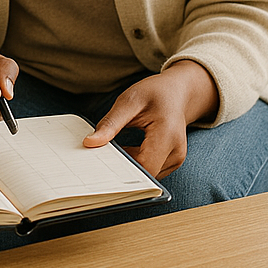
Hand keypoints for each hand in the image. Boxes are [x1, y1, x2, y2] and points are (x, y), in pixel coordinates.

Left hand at [82, 61, 219, 178]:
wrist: (177, 92)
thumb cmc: (155, 93)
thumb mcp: (128, 101)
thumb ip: (110, 123)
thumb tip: (90, 142)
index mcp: (167, 135)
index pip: (143, 166)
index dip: (120, 166)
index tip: (100, 158)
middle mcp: (176, 152)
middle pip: (144, 173)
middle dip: (121, 166)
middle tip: (103, 151)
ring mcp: (176, 160)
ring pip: (146, 174)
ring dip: (128, 164)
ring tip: (116, 146)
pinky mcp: (172, 162)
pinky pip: (150, 170)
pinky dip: (135, 162)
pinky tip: (125, 149)